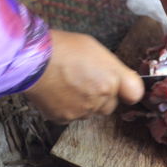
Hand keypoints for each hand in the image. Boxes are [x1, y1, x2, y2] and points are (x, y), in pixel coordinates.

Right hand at [24, 30, 143, 123]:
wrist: (32, 60)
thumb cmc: (64, 48)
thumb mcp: (97, 50)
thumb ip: (113, 68)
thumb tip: (121, 79)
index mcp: (112, 79)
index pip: (135, 94)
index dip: (128, 91)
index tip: (123, 88)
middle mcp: (102, 98)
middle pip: (110, 105)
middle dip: (102, 96)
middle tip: (86, 82)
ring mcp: (84, 110)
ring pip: (91, 112)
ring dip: (84, 103)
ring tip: (68, 85)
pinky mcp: (65, 118)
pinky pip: (72, 116)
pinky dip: (67, 108)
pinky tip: (58, 93)